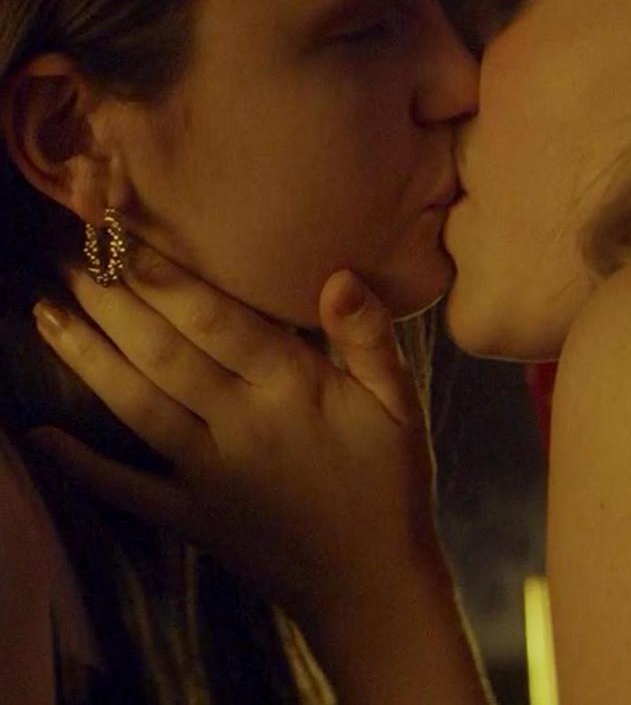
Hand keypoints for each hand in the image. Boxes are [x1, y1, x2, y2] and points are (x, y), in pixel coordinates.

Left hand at [26, 244, 448, 625]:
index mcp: (293, 390)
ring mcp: (207, 473)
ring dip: (87, 359)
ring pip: (136, 406)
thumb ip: (368, 339)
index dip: (166, 278)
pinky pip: (126, 488)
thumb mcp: (401, 405)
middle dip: (112, 302)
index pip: (217, 321)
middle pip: (164, 353)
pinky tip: (38, 438)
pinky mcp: (190, 515)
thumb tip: (337, 276)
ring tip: (46, 314)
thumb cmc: (390, 483)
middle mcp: (240, 425)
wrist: (372, 584)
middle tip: (70, 257)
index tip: (124, 237)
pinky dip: (79, 465)